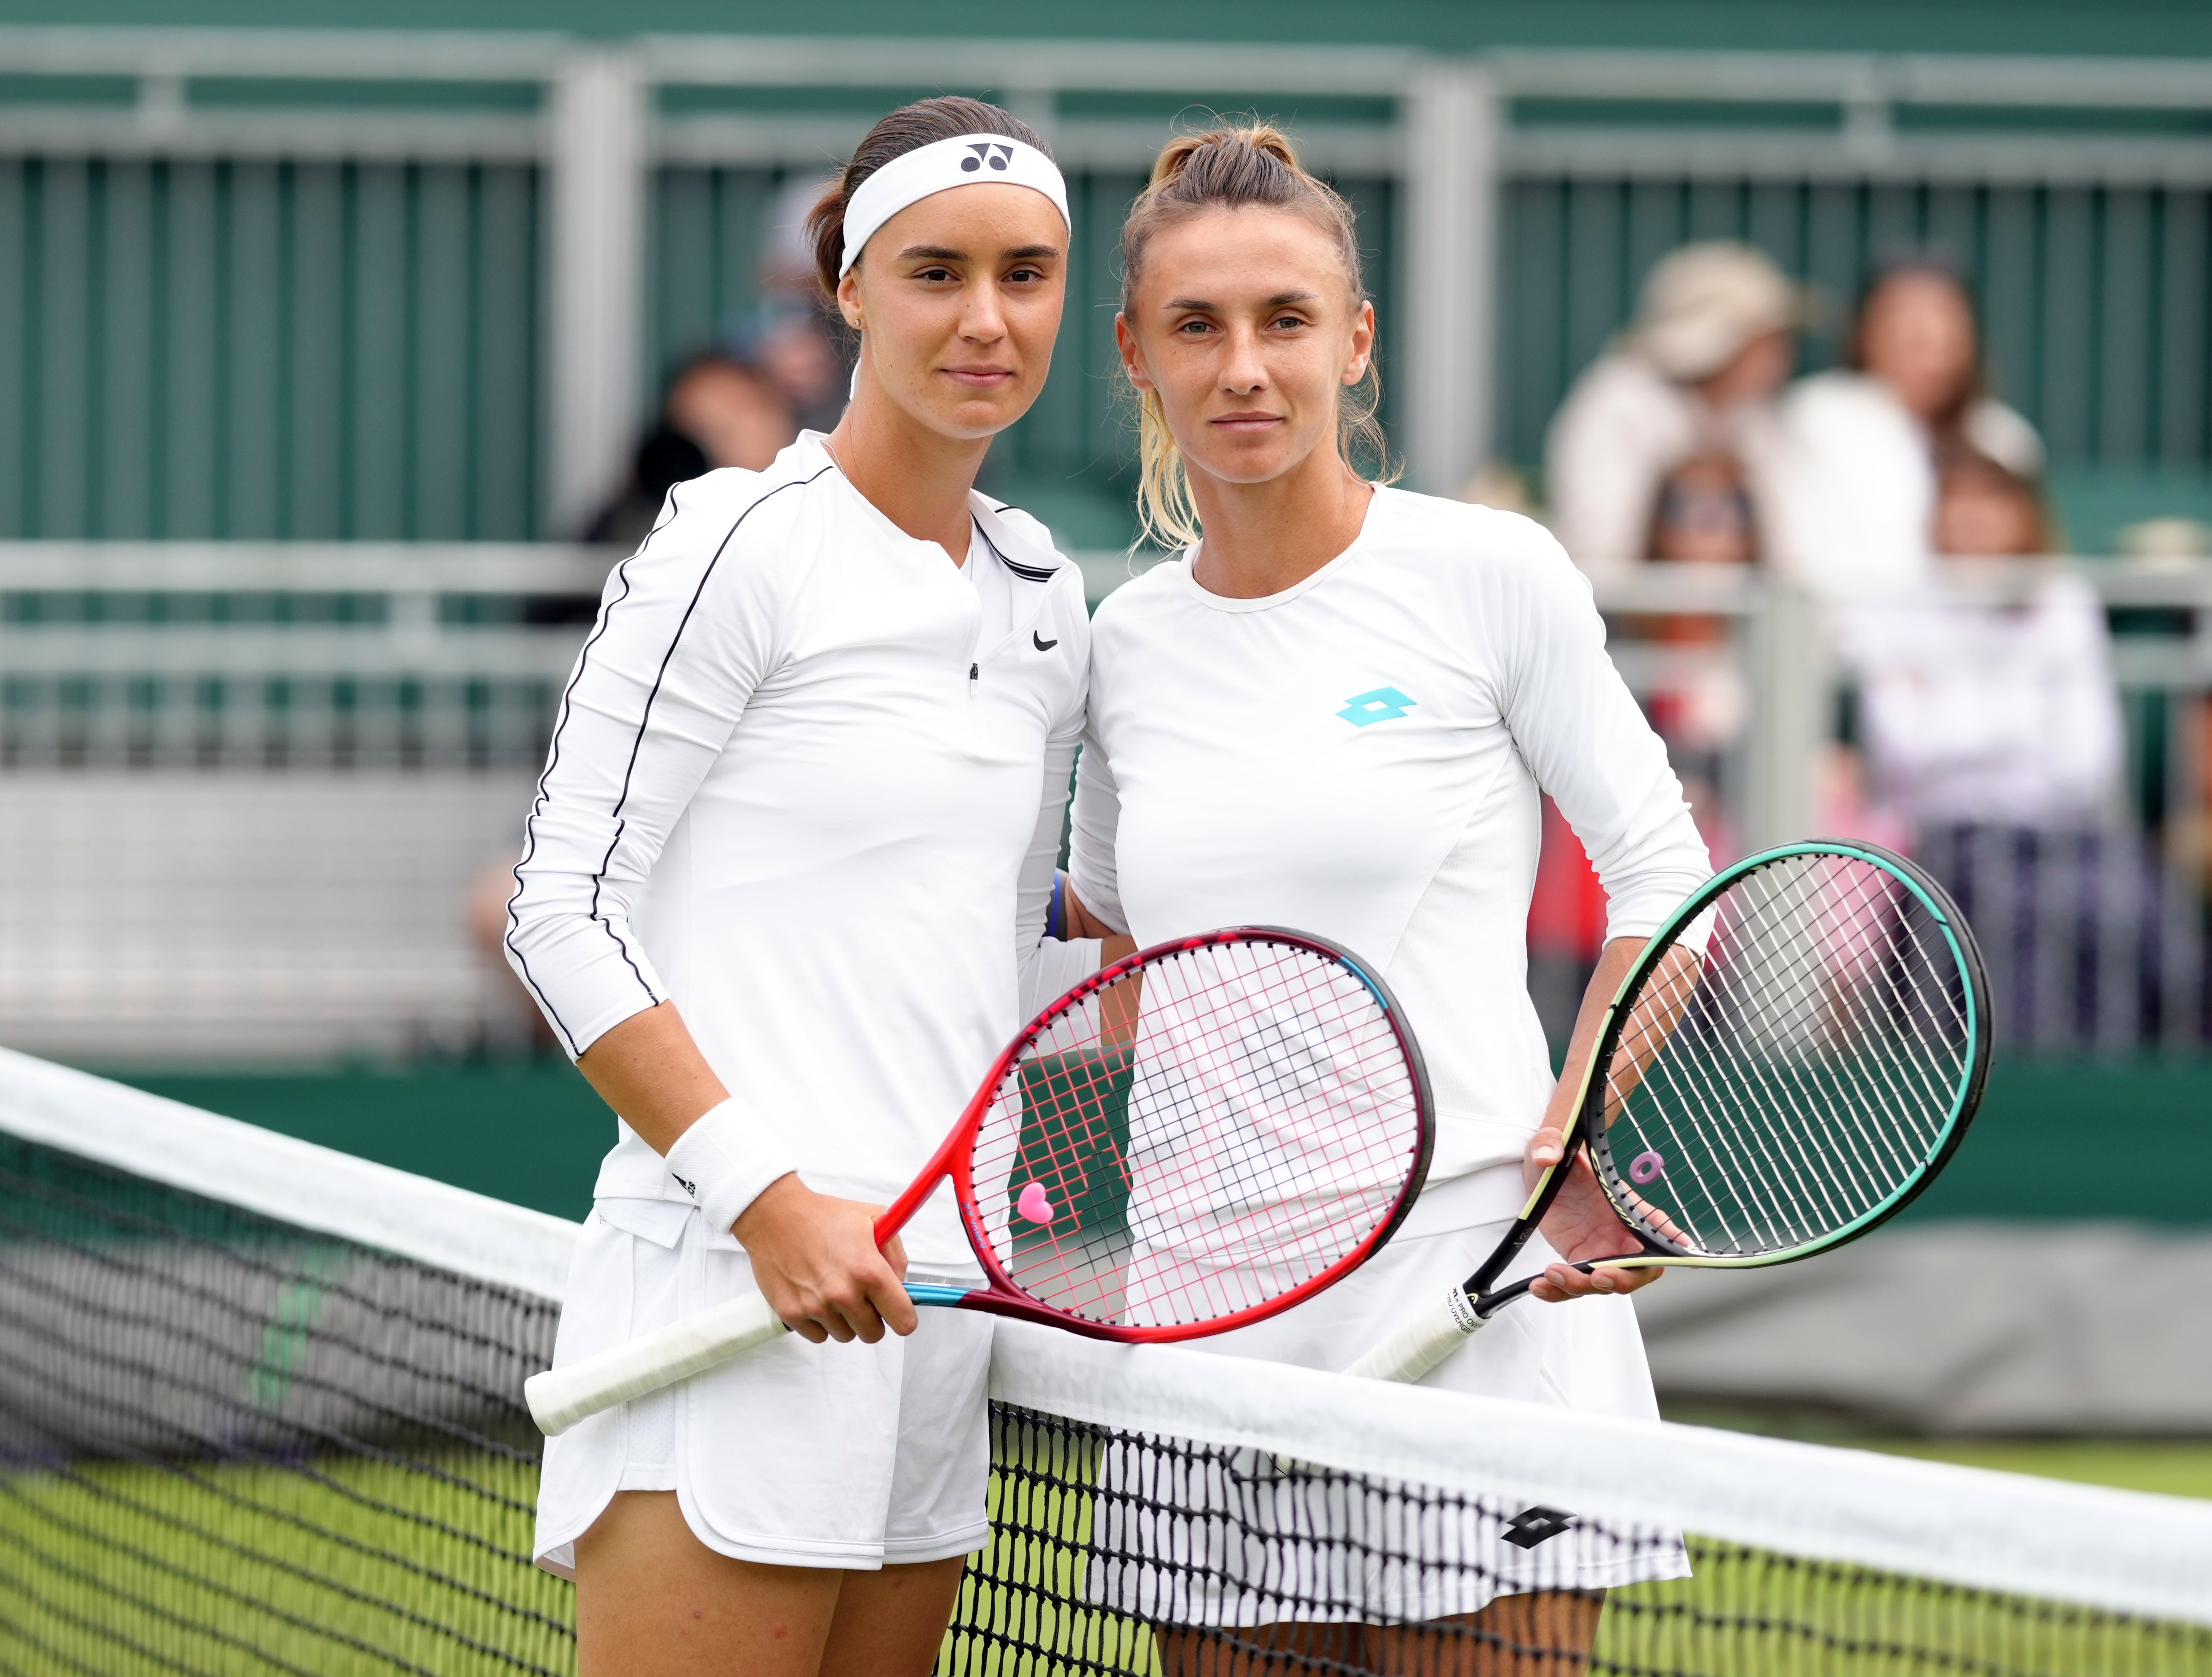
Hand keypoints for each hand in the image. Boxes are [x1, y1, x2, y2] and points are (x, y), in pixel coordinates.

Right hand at [730, 1175, 915, 1344]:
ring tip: (834, 1290)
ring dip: (845, 1320)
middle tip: (862, 1295)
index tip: (897, 1311)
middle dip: (872, 1317)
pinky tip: (816, 1296)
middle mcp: (844, 1294)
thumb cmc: (823, 1216)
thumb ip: (896, 1255)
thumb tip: (902, 1285)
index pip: (903, 1320)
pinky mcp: (792, 1314)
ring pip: (846, 1336)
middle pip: (874, 1334)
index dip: (903, 1317)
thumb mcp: (874, 1219)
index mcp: (869, 1271)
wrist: (775, 1215)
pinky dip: (820, 1322)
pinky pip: (818, 1336)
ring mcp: (816, 1307)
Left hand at [1521, 1122, 1663, 1304]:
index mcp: (1627, 1207)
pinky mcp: (1578, 1259)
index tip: (1685, 1256)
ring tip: (1554, 1274)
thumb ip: (1551, 1144)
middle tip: (1599, 1275)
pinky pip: (1573, 1284)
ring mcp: (1600, 1251)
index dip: (1674, 1245)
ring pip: (1602, 1283)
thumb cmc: (1561, 1154)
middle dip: (1621, 1279)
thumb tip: (1549, 1155)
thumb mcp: (1552, 1141)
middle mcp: (1620, 1235)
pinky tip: (1539, 1286)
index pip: (1659, 1227)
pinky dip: (1558, 1291)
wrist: (1544, 1169)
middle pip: (1635, 1270)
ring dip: (1580, 1285)